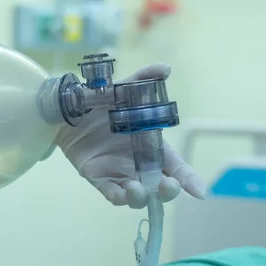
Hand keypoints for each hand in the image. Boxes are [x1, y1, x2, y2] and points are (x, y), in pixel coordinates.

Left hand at [53, 63, 206, 208]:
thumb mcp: (121, 89)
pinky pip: (112, 193)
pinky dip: (119, 197)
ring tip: (138, 189)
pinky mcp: (99, 177)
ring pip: (138, 194)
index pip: (175, 165)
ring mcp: (119, 172)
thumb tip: (164, 68)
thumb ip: (141, 79)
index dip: (189, 179)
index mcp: (150, 143)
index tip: (200, 191)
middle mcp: (138, 162)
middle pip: (160, 185)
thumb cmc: (99, 100)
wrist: (66, 109)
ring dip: (142, 197)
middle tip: (169, 186)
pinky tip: (124, 193)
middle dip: (168, 191)